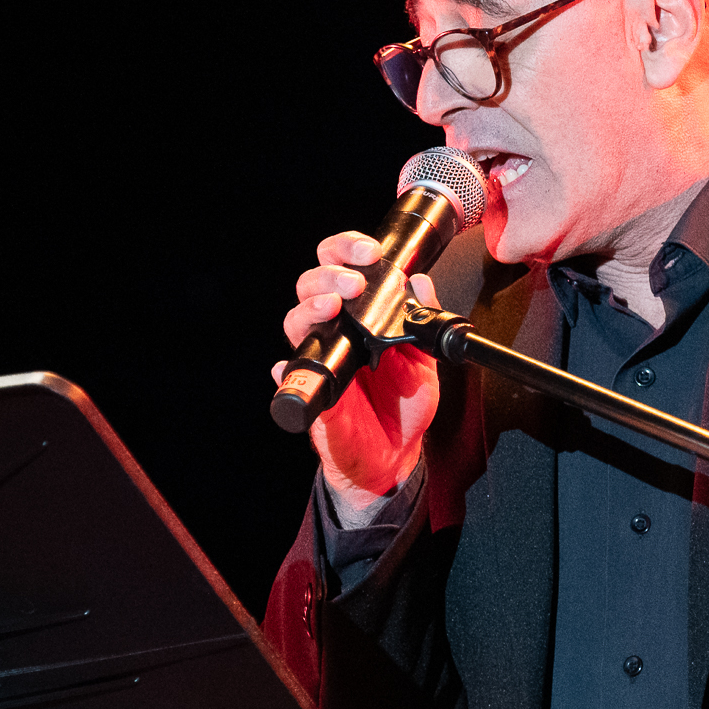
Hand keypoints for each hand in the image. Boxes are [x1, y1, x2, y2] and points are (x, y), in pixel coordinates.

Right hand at [276, 232, 442, 505]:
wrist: (396, 456)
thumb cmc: (403, 408)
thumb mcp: (424, 360)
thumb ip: (423, 320)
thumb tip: (420, 280)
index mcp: (359, 318)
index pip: (342, 270)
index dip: (347, 251)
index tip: (370, 252)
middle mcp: (334, 333)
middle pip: (310, 286)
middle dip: (329, 274)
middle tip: (354, 282)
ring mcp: (321, 362)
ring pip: (295, 320)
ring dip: (310, 307)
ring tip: (333, 306)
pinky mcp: (312, 395)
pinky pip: (286, 376)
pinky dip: (284, 368)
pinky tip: (286, 364)